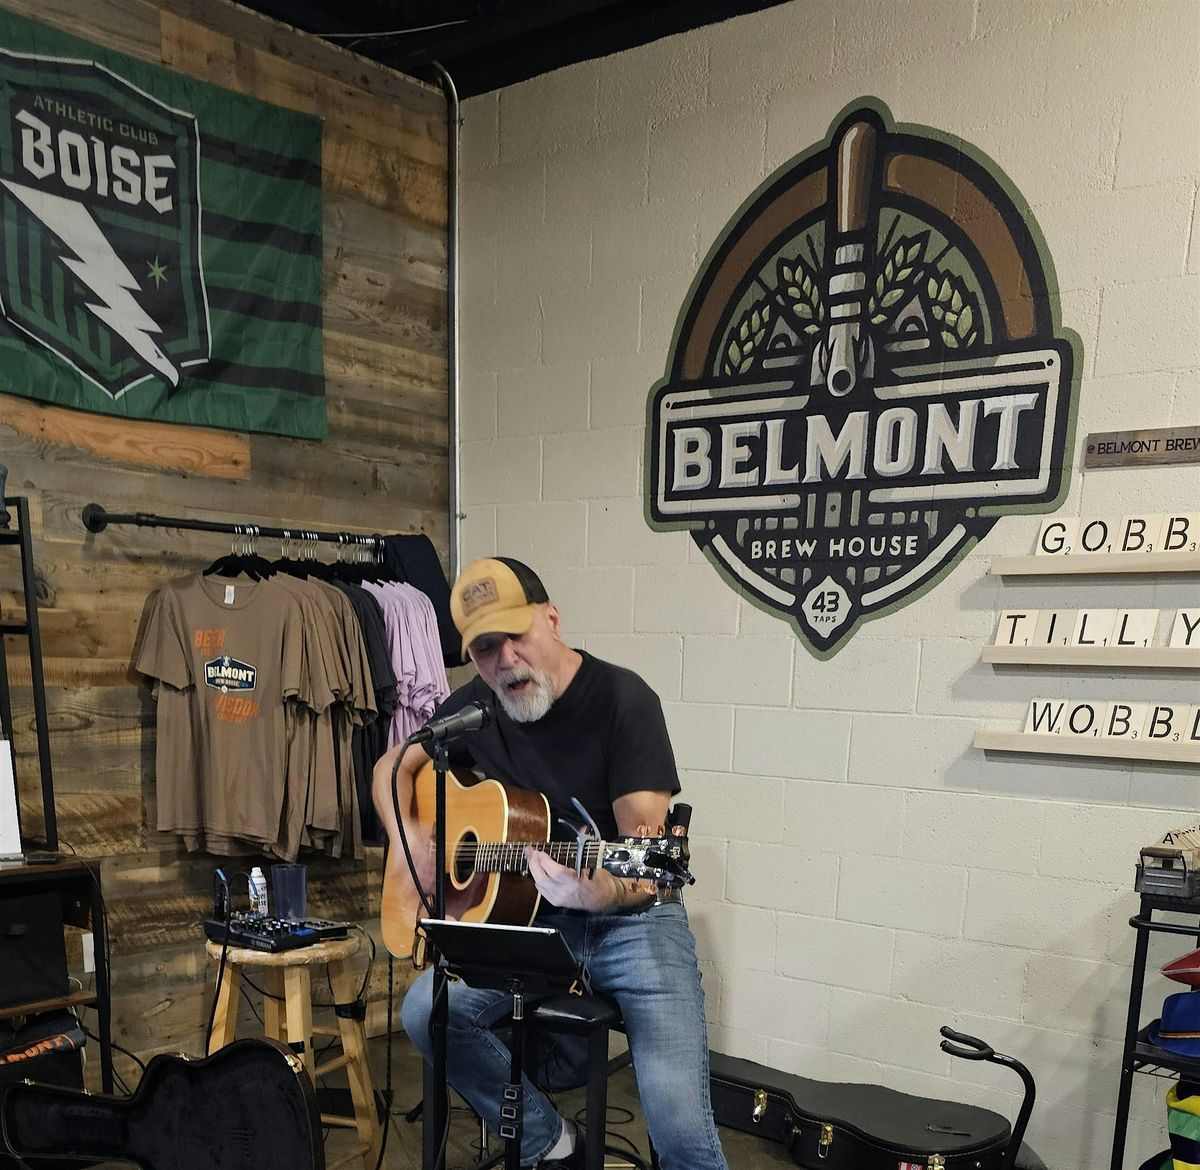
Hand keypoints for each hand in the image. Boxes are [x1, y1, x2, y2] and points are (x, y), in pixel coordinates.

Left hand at [524, 824, 661, 913]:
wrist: (604, 899)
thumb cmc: (600, 880)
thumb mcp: (594, 862)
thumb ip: (585, 845)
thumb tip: (582, 829)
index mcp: (576, 882)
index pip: (555, 871)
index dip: (544, 860)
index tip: (539, 851)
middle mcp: (565, 892)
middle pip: (542, 878)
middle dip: (533, 863)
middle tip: (530, 851)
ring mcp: (560, 899)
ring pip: (539, 884)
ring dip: (533, 870)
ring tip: (532, 858)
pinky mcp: (556, 902)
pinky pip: (541, 890)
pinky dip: (537, 879)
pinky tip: (537, 871)